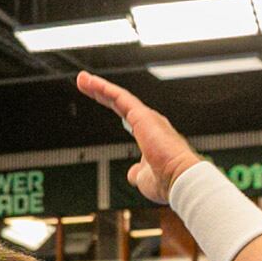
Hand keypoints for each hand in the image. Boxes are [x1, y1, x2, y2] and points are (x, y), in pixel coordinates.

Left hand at [75, 72, 202, 203]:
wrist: (179, 180)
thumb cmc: (166, 182)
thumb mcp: (144, 178)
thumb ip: (137, 173)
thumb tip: (133, 173)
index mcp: (150, 134)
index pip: (124, 114)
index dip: (110, 104)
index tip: (96, 97)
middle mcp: (149, 122)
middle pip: (120, 102)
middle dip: (101, 91)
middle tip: (84, 82)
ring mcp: (146, 117)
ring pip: (118, 96)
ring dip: (99, 86)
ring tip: (82, 79)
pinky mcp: (142, 116)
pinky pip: (120, 98)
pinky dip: (105, 89)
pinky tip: (92, 83)